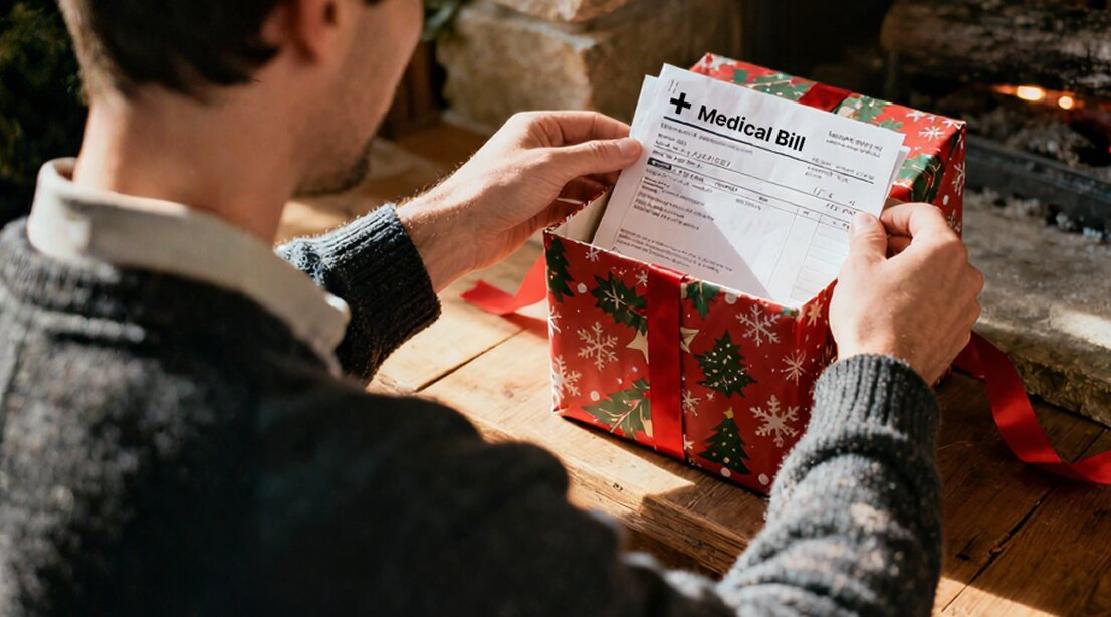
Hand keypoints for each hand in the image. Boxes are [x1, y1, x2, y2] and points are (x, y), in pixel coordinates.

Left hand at [397, 111, 642, 290]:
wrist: (460, 231)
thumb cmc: (499, 187)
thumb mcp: (551, 165)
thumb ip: (594, 157)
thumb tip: (633, 148)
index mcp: (538, 128)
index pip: (588, 125)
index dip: (618, 136)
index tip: (648, 151)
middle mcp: (539, 152)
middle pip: (587, 155)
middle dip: (615, 167)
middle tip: (648, 181)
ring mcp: (538, 182)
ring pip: (581, 184)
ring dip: (604, 192)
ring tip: (634, 203)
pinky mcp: (537, 210)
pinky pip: (571, 207)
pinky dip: (589, 212)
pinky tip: (609, 220)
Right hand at [830, 203, 982, 383]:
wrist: (885, 374)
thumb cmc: (871, 318)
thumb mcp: (859, 268)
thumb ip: (866, 238)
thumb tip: (867, 224)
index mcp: (944, 250)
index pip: (924, 215)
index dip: (895, 214)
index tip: (874, 224)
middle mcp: (965, 275)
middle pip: (934, 246)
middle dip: (902, 245)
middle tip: (871, 254)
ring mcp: (966, 306)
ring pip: (939, 277)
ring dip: (913, 273)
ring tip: (880, 285)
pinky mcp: (959, 333)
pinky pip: (940, 305)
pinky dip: (920, 300)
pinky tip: (893, 311)